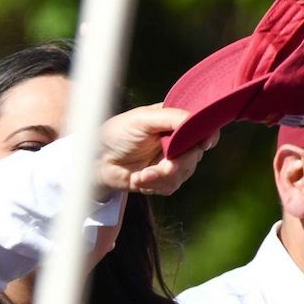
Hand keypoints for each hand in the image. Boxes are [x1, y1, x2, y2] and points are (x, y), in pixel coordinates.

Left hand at [98, 104, 217, 196]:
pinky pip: (170, 186)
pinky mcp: (161, 179)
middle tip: (164, 166)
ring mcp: (169, 160)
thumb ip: (170, 117)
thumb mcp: (141, 119)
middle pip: (195, 154)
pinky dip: (154, 185)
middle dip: (178, 163)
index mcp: (173, 121)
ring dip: (162, 177)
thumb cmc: (116, 134)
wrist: (96, 160)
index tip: (204, 144)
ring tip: (141, 175)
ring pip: (184, 173)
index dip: (207, 136)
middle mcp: (175, 141)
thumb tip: (195, 120)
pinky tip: (139, 179)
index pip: (202, 127)